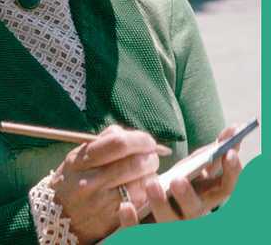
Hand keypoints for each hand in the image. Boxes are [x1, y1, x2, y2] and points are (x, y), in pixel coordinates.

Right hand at [49, 125, 162, 243]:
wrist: (59, 217)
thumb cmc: (72, 181)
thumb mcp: (77, 158)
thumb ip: (102, 142)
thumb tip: (129, 134)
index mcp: (80, 161)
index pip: (119, 144)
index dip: (140, 140)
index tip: (147, 141)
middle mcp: (90, 181)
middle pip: (135, 164)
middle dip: (151, 157)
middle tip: (151, 157)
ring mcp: (102, 202)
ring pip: (142, 183)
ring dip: (150, 175)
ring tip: (145, 173)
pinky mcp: (114, 218)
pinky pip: (141, 201)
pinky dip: (146, 192)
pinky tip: (140, 188)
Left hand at [122, 124, 244, 224]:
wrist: (151, 212)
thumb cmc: (178, 185)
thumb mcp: (195, 170)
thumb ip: (209, 154)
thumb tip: (234, 129)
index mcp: (206, 197)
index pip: (225, 188)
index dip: (231, 172)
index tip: (229, 153)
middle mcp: (191, 212)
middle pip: (196, 209)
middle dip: (188, 196)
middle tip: (177, 180)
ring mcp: (171, 223)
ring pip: (169, 220)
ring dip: (161, 204)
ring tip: (151, 185)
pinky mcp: (147, 229)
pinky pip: (139, 229)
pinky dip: (133, 220)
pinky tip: (125, 207)